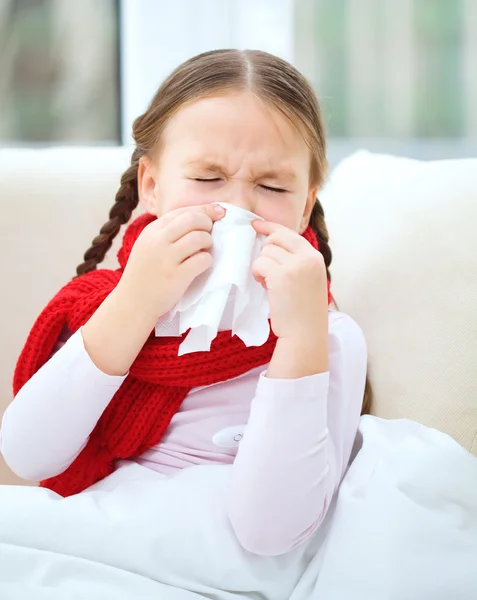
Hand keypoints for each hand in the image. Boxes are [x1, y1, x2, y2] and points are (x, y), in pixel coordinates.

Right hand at [118, 204, 225, 319]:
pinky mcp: (177, 276)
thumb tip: (199, 217)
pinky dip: (207, 260)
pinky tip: (202, 264)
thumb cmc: (144, 273)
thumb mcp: (147, 245)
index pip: (182, 211)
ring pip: (199, 238)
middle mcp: (158, 241)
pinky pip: (202, 260)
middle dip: (207, 223)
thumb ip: (166, 232)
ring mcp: (167, 259)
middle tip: (209, 233)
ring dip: (208, 242)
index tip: (218, 212)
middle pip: (192, 219)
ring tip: (204, 250)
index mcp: (152, 231)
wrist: (133, 302)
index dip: (203, 210)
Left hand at [251, 219, 328, 342]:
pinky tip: (264, 286)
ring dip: (261, 267)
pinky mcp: (281, 276)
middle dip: (265, 252)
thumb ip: (297, 261)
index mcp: (315, 257)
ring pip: (265, 252)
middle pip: (275, 239)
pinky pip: (259, 264)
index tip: (256, 224)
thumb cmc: (304, 311)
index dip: (270, 227)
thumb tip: (271, 244)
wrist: (305, 333)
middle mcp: (307, 258)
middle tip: (267, 270)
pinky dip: (257, 274)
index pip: (289, 233)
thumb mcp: (309, 279)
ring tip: (269, 283)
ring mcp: (295, 266)